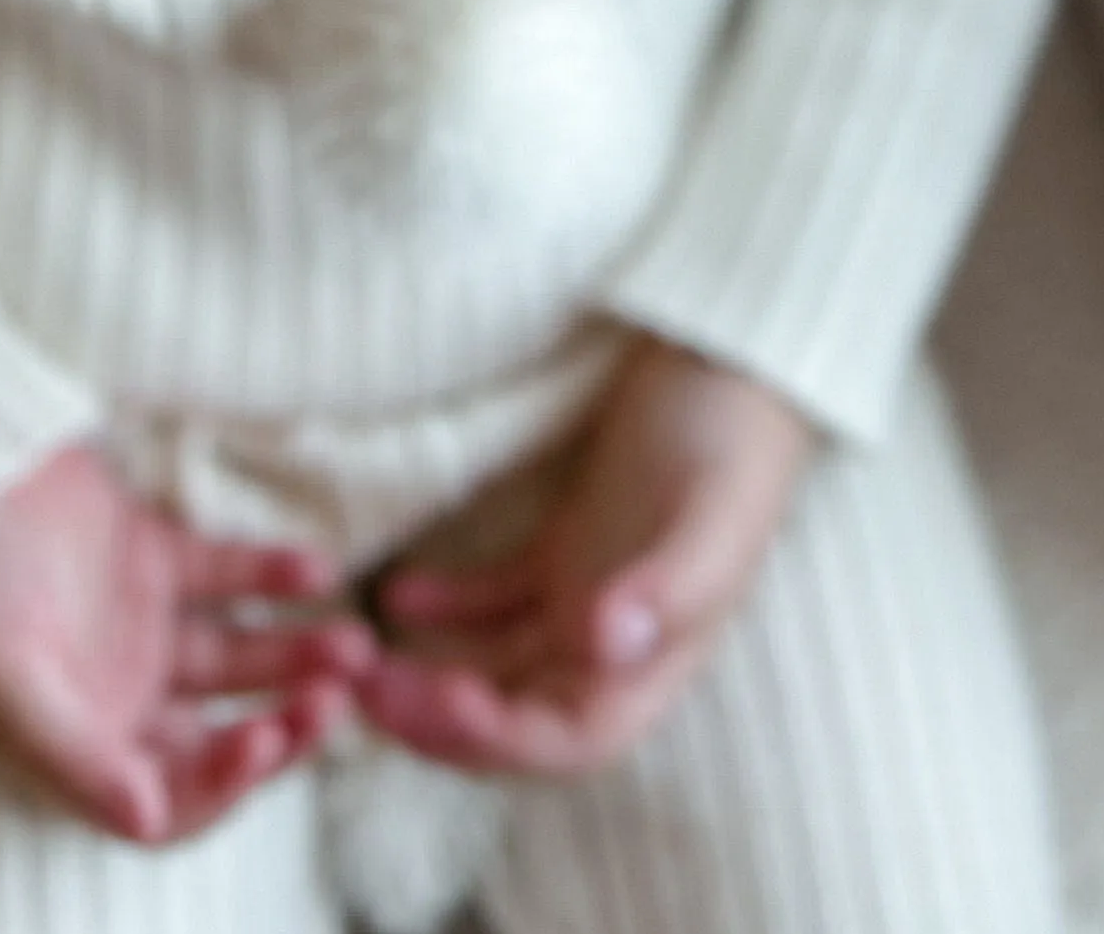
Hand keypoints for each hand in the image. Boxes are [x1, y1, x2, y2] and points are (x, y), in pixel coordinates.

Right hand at [0, 442, 365, 844]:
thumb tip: (147, 825)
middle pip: (220, 731)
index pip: (173, 796)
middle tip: (340, 696)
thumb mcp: (2, 684)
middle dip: (284, 723)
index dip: (224, 783)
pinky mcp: (149, 555)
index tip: (267, 741)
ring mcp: (138, 626)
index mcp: (79, 746)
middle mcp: (117, 698)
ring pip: (237, 658)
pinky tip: (317, 570)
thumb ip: (75, 758)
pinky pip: (226, 577)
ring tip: (354, 643)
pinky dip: (271, 577)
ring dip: (293, 654)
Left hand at [363, 333, 816, 777]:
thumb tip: (606, 646)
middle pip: (518, 717)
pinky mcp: (569, 548)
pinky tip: (399, 591)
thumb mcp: (713, 514)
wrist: (743, 362)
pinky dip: (445, 606)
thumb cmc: (738, 439)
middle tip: (364, 688)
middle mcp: (618, 648)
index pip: (569, 741)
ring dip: (430, 672)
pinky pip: (495, 600)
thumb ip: (669, 587)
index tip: (437, 695)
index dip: (500, 738)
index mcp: (658, 662)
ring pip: (496, 666)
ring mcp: (589, 598)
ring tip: (360, 653)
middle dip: (439, 719)